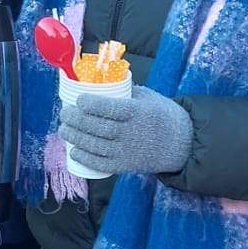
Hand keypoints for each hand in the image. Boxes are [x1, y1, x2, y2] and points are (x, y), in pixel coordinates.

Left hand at [58, 84, 190, 176]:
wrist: (183, 144)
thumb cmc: (163, 116)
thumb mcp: (150, 97)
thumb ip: (127, 91)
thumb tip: (101, 82)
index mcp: (138, 112)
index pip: (110, 109)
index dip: (91, 105)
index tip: (79, 100)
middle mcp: (132, 133)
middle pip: (98, 127)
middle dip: (76, 120)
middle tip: (65, 113)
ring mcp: (128, 151)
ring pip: (96, 146)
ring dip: (75, 138)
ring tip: (64, 129)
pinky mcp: (126, 166)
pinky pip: (102, 164)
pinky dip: (86, 158)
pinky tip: (74, 151)